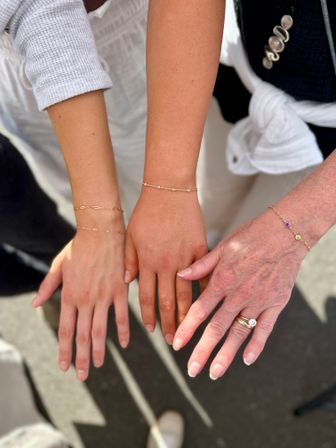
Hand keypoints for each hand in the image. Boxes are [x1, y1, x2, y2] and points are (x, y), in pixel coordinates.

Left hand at [32, 215, 128, 380]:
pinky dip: (124, 331)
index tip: (65, 366)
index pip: (65, 329)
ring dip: (100, 350)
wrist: (101, 231)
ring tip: (98, 365)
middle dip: (81, 358)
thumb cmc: (79, 247)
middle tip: (82, 376)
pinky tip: (125, 344)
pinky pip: (122, 315)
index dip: (64, 350)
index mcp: (69, 294)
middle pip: (82, 335)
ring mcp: (104, 296)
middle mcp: (86, 299)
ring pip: (101, 329)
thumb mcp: (59, 265)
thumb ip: (48, 286)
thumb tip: (35, 304)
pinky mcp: (119, 290)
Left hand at [125, 188, 207, 343]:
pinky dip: (205, 289)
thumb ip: (129, 260)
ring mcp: (184, 257)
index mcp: (146, 261)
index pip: (146, 296)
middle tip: (174, 340)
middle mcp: (166, 263)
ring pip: (186, 292)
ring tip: (190, 328)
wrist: (169, 189)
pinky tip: (209, 302)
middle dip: (170, 322)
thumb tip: (127, 282)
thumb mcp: (130, 235)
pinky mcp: (200, 248)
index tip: (153, 330)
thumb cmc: (146, 212)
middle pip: (167, 300)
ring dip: (187, 313)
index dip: (149, 315)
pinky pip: (204, 273)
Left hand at [173, 209, 306, 379]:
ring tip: (215, 373)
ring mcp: (258, 301)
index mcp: (222, 280)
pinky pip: (265, 329)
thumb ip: (201, 265)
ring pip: (239, 333)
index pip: (200, 310)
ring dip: (226, 355)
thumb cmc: (252, 236)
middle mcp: (238, 295)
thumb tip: (180, 275)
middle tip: (191, 369)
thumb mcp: (222, 247)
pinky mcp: (275, 304)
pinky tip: (247, 360)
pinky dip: (257, 345)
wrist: (285, 234)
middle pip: (217, 328)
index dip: (187, 329)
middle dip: (202, 351)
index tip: (176, 344)